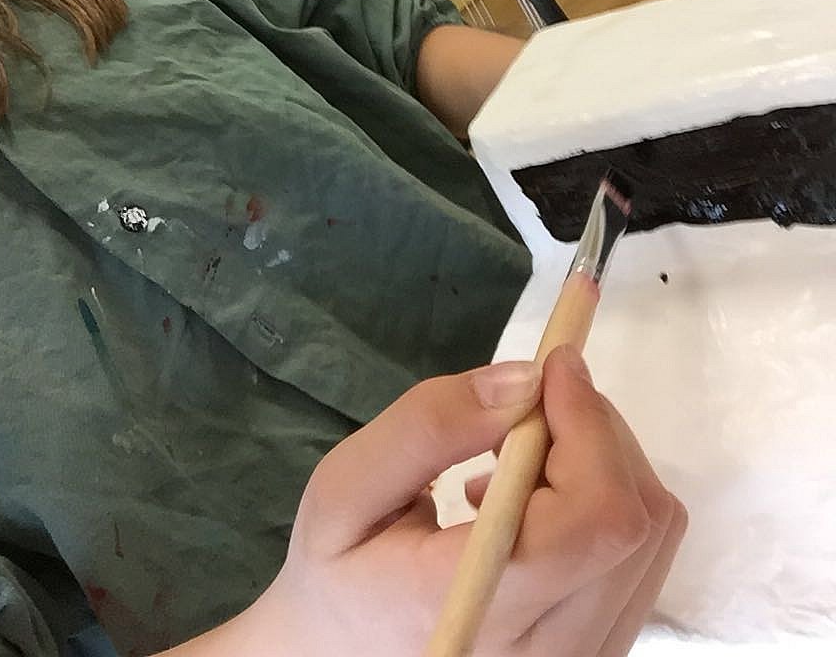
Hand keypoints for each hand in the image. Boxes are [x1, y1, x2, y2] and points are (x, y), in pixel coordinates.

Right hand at [171, 348, 684, 656]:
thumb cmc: (339, 572)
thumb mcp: (346, 486)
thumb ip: (427, 426)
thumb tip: (525, 380)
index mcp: (478, 606)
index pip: (593, 517)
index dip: (588, 424)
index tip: (553, 364)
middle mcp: (547, 650)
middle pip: (634, 517)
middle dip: (593, 427)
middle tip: (523, 402)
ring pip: (653, 535)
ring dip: (602, 460)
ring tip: (518, 454)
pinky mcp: (599, 651)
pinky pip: (642, 559)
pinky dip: (605, 500)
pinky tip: (536, 498)